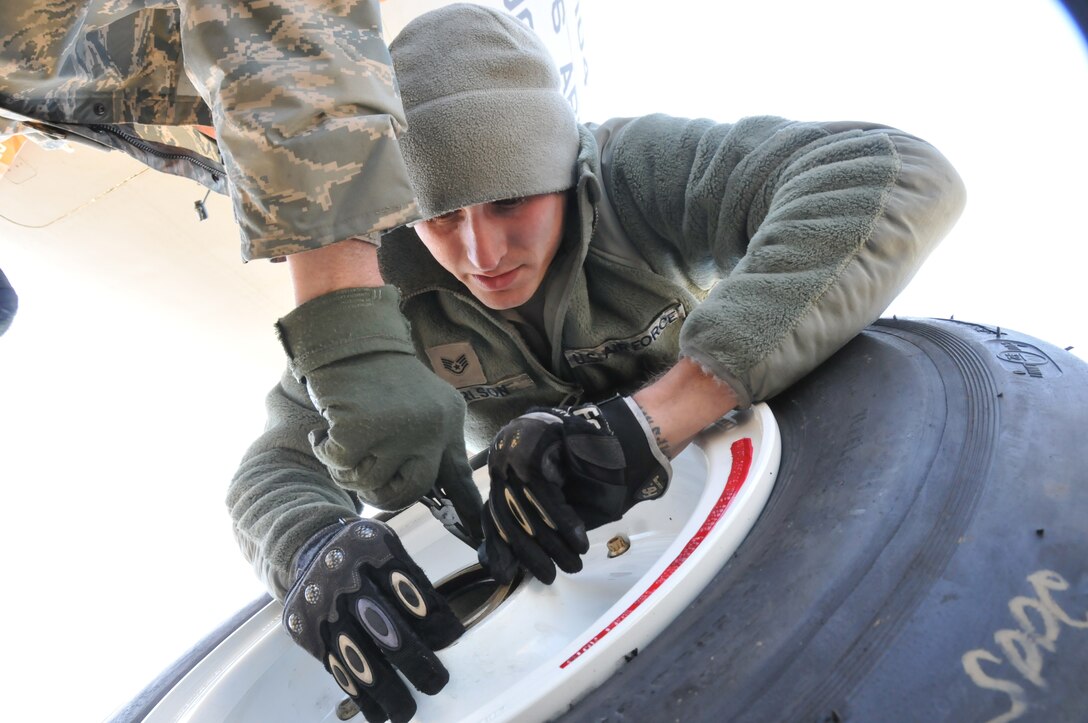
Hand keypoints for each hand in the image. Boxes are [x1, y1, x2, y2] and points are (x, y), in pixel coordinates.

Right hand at [276, 287, 482, 534]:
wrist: (352, 338)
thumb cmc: (384, 375)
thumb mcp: (426, 405)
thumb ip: (433, 444)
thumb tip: (441, 493)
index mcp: (447, 423)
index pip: (459, 477)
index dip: (467, 512)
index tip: (477, 539)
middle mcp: (429, 429)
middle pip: (408, 492)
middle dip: (382, 492)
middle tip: (365, 472)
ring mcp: (396, 430)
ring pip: (370, 482)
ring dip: (349, 467)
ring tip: (345, 439)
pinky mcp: (360, 429)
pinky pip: (341, 465)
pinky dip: (327, 451)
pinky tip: (327, 430)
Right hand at [283, 519, 462, 722]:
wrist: (311, 549)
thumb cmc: (365, 555)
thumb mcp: (390, 549)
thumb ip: (412, 583)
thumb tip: (444, 634)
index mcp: (373, 550)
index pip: (411, 588)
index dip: (434, 617)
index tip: (454, 638)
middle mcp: (345, 578)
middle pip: (384, 625)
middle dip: (413, 660)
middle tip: (436, 683)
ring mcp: (324, 607)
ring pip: (357, 655)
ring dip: (385, 690)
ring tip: (405, 712)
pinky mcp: (309, 631)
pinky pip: (336, 667)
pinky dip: (357, 693)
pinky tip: (375, 710)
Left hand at [479, 397, 671, 583]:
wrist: (619, 435)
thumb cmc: (587, 474)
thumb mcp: (556, 506)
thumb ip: (533, 528)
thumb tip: (508, 564)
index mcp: (503, 472)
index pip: (492, 516)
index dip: (498, 547)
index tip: (504, 576)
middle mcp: (503, 459)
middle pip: (508, 515)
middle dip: (531, 551)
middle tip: (550, 576)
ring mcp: (517, 450)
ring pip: (526, 507)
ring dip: (552, 541)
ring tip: (573, 562)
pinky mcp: (536, 447)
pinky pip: (544, 493)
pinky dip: (563, 521)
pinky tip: (577, 541)